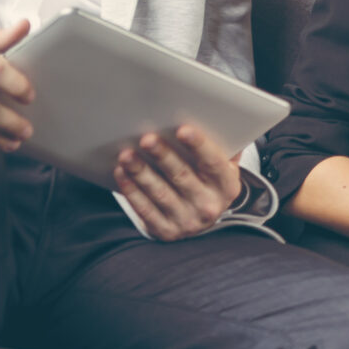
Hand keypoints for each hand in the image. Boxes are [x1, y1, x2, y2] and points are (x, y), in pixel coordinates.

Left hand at [115, 122, 242, 241]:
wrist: (201, 220)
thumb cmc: (210, 182)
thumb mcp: (224, 166)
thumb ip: (222, 146)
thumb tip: (214, 118)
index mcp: (227, 186)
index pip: (214, 162)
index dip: (199, 145)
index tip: (183, 129)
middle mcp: (209, 206)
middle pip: (182, 177)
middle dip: (163, 156)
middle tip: (147, 139)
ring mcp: (186, 221)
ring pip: (159, 193)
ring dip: (141, 172)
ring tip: (127, 155)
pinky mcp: (165, 231)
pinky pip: (144, 209)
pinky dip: (131, 191)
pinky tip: (122, 173)